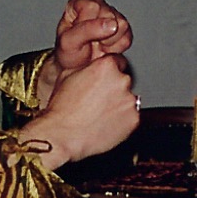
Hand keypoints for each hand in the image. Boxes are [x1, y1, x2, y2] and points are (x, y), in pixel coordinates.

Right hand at [19, 53, 139, 167]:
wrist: (63, 135)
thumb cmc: (62, 108)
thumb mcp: (68, 75)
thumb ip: (88, 66)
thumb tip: (94, 65)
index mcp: (107, 66)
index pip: (116, 62)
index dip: (108, 72)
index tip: (101, 81)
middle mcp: (122, 80)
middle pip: (123, 81)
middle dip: (113, 89)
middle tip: (97, 101)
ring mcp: (130, 101)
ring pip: (127, 99)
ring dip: (118, 104)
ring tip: (99, 114)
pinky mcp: (134, 119)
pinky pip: (130, 117)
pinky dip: (122, 120)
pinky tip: (105, 124)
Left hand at [54, 0, 131, 73]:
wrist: (78, 69)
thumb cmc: (69, 53)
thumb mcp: (69, 42)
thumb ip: (87, 29)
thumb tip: (112, 24)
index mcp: (79, 3)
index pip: (93, 6)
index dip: (89, 24)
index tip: (81, 35)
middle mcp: (97, 5)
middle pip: (110, 14)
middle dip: (101, 33)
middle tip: (90, 42)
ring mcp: (112, 16)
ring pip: (122, 25)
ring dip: (109, 41)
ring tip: (97, 45)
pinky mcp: (123, 30)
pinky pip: (127, 38)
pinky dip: (116, 48)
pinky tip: (106, 48)